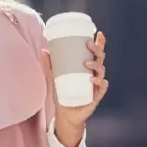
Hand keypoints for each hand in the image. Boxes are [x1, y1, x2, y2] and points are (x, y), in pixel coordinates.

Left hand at [41, 31, 108, 146]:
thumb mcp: (54, 77)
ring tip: (86, 63)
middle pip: (100, 58)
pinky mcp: (97, 95)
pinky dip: (99, 82)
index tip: (98, 33)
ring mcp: (97, 84)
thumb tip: (44, 50)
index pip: (96, 53)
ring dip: (96, 64)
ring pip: (101, 70)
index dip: (100, 43)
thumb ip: (49, 65)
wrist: (66, 113)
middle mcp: (94, 74)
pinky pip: (102, 86)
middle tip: (88, 45)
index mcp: (87, 67)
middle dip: (97, 49)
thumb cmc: (62, 93)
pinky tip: (93, 79)